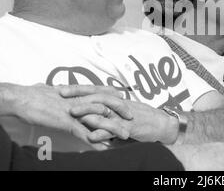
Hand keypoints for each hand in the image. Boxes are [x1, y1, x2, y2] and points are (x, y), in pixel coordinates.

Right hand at [10, 84, 116, 150]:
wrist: (21, 99)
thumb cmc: (34, 96)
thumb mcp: (52, 91)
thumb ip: (61, 92)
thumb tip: (61, 89)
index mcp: (77, 92)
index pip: (101, 92)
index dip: (114, 97)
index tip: (125, 100)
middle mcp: (80, 100)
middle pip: (107, 103)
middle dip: (121, 110)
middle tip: (132, 117)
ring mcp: (75, 111)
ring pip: (100, 119)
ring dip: (114, 128)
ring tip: (125, 136)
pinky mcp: (67, 122)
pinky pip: (85, 133)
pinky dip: (97, 141)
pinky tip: (105, 147)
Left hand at [60, 85, 176, 143]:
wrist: (163, 124)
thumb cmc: (142, 119)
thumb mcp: (123, 112)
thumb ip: (108, 110)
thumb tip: (90, 111)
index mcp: (116, 100)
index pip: (95, 90)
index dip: (79, 88)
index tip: (62, 87)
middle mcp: (119, 104)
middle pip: (97, 94)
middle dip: (78, 93)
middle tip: (61, 93)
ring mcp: (124, 115)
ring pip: (104, 109)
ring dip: (88, 110)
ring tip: (72, 112)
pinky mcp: (129, 127)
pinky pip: (114, 129)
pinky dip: (103, 131)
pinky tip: (91, 135)